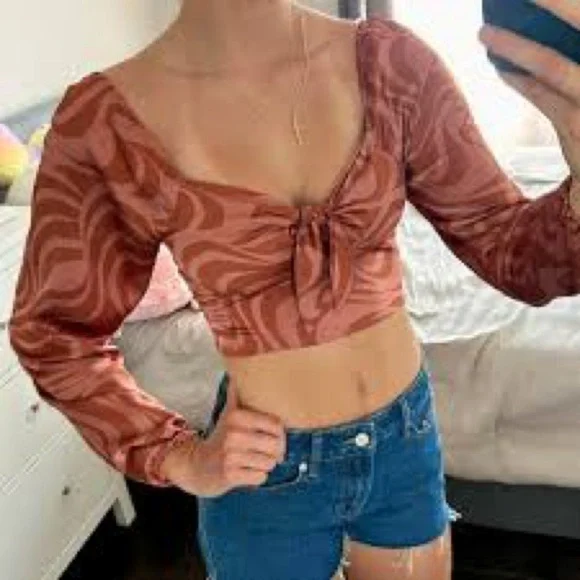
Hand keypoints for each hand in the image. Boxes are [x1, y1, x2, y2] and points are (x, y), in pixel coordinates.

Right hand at [161, 377, 285, 497]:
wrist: (197, 465)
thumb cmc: (221, 437)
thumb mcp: (228, 413)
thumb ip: (237, 393)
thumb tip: (238, 367)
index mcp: (236, 416)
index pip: (276, 425)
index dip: (281, 434)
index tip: (276, 438)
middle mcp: (233, 434)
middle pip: (276, 445)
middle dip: (276, 452)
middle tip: (268, 452)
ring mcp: (230, 455)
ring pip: (269, 463)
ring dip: (266, 465)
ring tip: (255, 461)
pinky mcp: (229, 475)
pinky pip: (260, 477)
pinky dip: (257, 477)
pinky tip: (246, 472)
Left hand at [479, 0, 579, 180]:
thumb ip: (579, 52)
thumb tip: (556, 24)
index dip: (562, 3)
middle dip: (551, 4)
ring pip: (552, 64)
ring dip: (515, 47)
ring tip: (485, 33)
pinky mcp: (576, 125)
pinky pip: (542, 96)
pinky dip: (520, 80)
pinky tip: (501, 69)